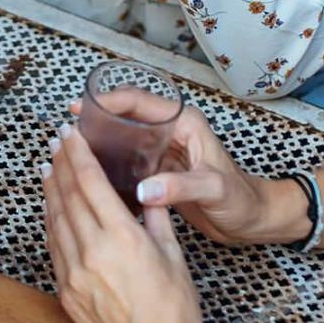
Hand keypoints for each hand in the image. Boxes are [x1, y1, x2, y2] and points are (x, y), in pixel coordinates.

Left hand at [41, 124, 199, 322]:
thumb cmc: (171, 308)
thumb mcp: (173, 256)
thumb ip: (157, 218)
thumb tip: (149, 191)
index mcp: (122, 237)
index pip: (90, 181)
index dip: (77, 153)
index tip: (70, 133)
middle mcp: (93, 250)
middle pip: (68, 194)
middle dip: (61, 163)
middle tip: (57, 141)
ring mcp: (74, 271)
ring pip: (55, 218)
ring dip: (50, 188)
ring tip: (49, 166)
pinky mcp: (65, 289)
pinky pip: (53, 245)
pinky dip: (51, 220)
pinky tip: (52, 207)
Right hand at [72, 99, 296, 245]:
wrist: (254, 221)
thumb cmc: (242, 200)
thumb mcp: (214, 190)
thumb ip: (181, 187)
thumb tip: (144, 190)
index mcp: (185, 123)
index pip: (140, 102)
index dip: (109, 101)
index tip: (81, 108)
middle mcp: (172, 131)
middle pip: (128, 114)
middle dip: (98, 117)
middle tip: (70, 129)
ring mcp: (165, 150)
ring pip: (126, 135)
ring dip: (103, 138)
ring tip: (75, 148)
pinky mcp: (161, 170)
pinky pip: (130, 157)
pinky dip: (111, 160)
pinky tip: (94, 172)